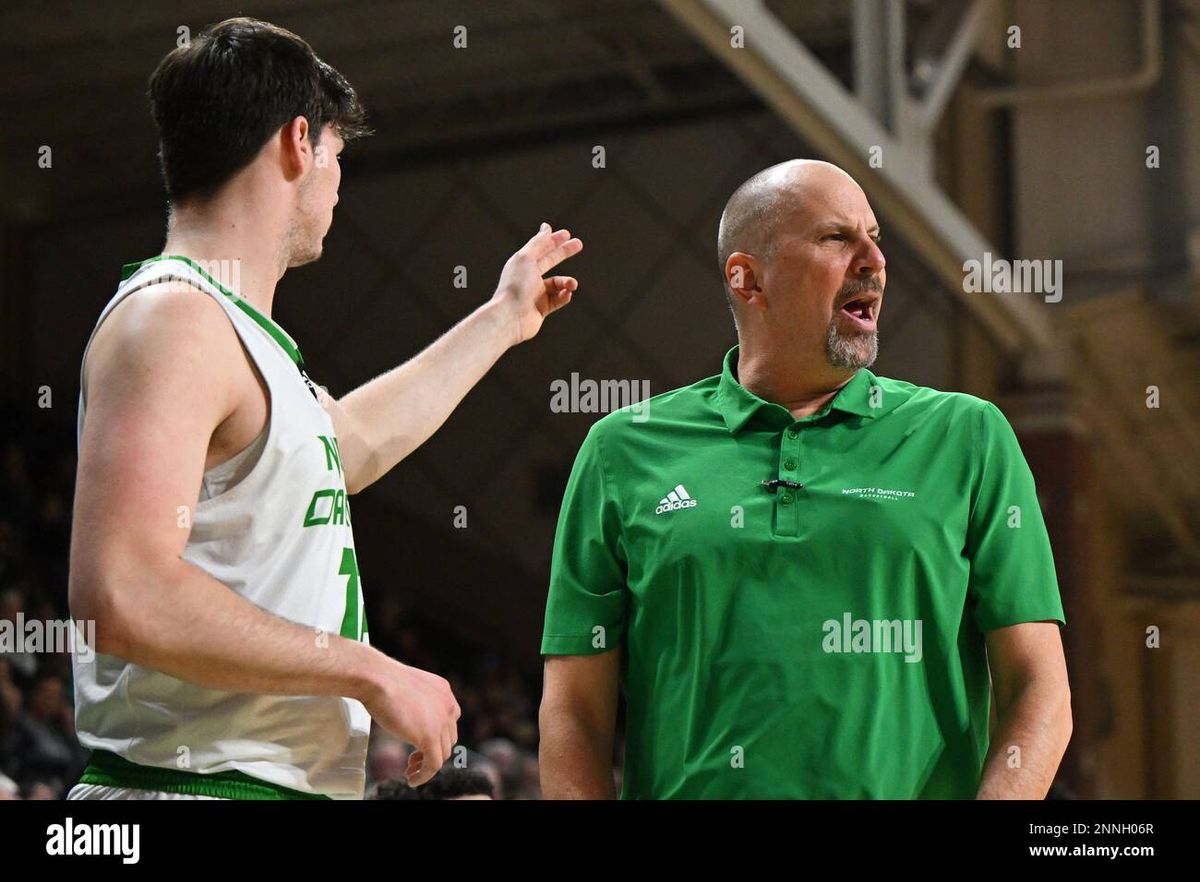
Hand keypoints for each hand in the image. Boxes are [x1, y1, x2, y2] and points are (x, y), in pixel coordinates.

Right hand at [362, 658, 460, 786]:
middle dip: (432, 751)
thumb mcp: (409, 689)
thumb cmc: (383, 680)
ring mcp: (441, 722)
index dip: (437, 736)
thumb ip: (417, 703)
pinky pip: (433, 765)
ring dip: (427, 764)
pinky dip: (424, 775)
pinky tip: (413, 779)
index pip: (448, 721)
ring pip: (443, 753)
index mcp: (444, 692)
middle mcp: (448, 706)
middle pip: (448, 738)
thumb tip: (412, 720)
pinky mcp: (430, 737)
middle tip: (413, 760)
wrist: (377, 679)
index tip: (420, 744)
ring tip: (411, 771)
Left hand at [492, 222, 582, 344]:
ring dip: (567, 282)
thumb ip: (538, 243)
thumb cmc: (516, 286)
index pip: (540, 248)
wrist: (510, 317)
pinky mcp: (541, 309)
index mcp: (523, 264)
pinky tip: (567, 294)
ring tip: (572, 284)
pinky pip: (558, 300)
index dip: (553, 240)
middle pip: (550, 261)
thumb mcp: (526, 259)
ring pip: (557, 283)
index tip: (567, 233)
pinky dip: (564, 296)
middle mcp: (529, 277)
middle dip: (564, 252)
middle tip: (579, 244)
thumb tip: (546, 227)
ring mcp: (535, 293)